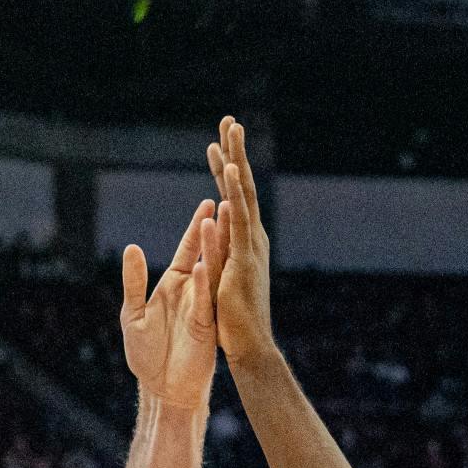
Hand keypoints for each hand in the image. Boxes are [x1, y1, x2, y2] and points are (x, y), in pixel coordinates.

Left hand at [120, 196, 220, 413]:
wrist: (160, 388)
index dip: (196, 228)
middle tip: (225, 203)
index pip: (188, 250)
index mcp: (175, 285)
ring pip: (211, 273)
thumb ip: (134, 282)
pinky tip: (204, 265)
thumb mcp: (132, 313)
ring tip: (218, 224)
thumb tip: (132, 248)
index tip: (207, 205)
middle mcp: (192, 293)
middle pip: (206, 255)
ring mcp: (202, 308)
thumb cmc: (146, 354)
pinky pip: (204, 302)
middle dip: (214, 231)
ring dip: (213, 250)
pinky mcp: (204, 327)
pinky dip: (204, 284)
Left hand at [204, 116, 273, 365]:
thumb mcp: (226, 281)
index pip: (233, 197)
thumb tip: (219, 243)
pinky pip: (238, 222)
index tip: (216, 145)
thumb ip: (224, 258)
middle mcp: (252, 238)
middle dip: (235, 152)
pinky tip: (228, 172)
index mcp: (246, 242)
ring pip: (242, 195)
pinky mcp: (243, 260)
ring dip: (236, 161)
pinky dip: (233, 195)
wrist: (250, 347)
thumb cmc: (236, 322)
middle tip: (229, 120)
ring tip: (231, 132)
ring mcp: (250, 246)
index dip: (224, 170)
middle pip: (241, 186)